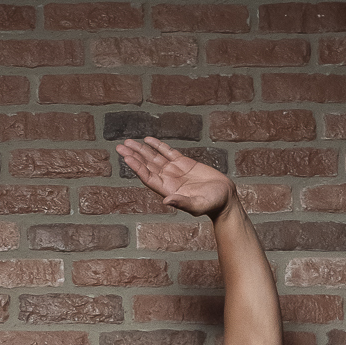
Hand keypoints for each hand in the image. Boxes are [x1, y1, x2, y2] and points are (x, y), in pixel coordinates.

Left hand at [116, 137, 234, 220]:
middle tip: (120, 146)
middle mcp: (168, 180)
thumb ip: (182, 203)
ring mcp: (175, 171)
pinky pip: (168, 152)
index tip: (126, 157)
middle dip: (134, 155)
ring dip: (142, 150)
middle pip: (147, 165)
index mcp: (168, 190)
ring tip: (129, 141)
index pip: (148, 177)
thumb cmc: (212, 204)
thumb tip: (166, 200)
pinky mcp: (184, 163)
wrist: (224, 197)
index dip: (136, 166)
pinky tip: (148, 140)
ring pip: (155, 158)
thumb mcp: (197, 205)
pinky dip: (158, 145)